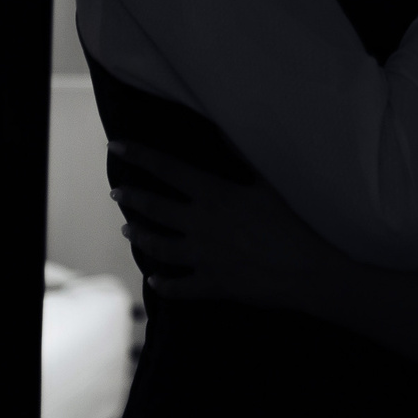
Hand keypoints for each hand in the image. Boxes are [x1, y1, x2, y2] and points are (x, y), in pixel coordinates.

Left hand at [109, 141, 328, 307]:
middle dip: (132, 198)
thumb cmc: (289, 222)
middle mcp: (199, 224)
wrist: (302, 269)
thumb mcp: (266, 184)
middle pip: (155, 208)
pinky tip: (155, 280)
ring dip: (140, 237)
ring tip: (128, 231)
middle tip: (117, 193)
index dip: (140, 155)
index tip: (115, 146)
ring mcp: (201, 256)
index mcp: (213, 195)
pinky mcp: (209, 284)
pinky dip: (164, 283)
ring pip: (158, 246)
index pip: (168, 169)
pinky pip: (178, 286)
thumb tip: (225, 130)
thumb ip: (242, 158)